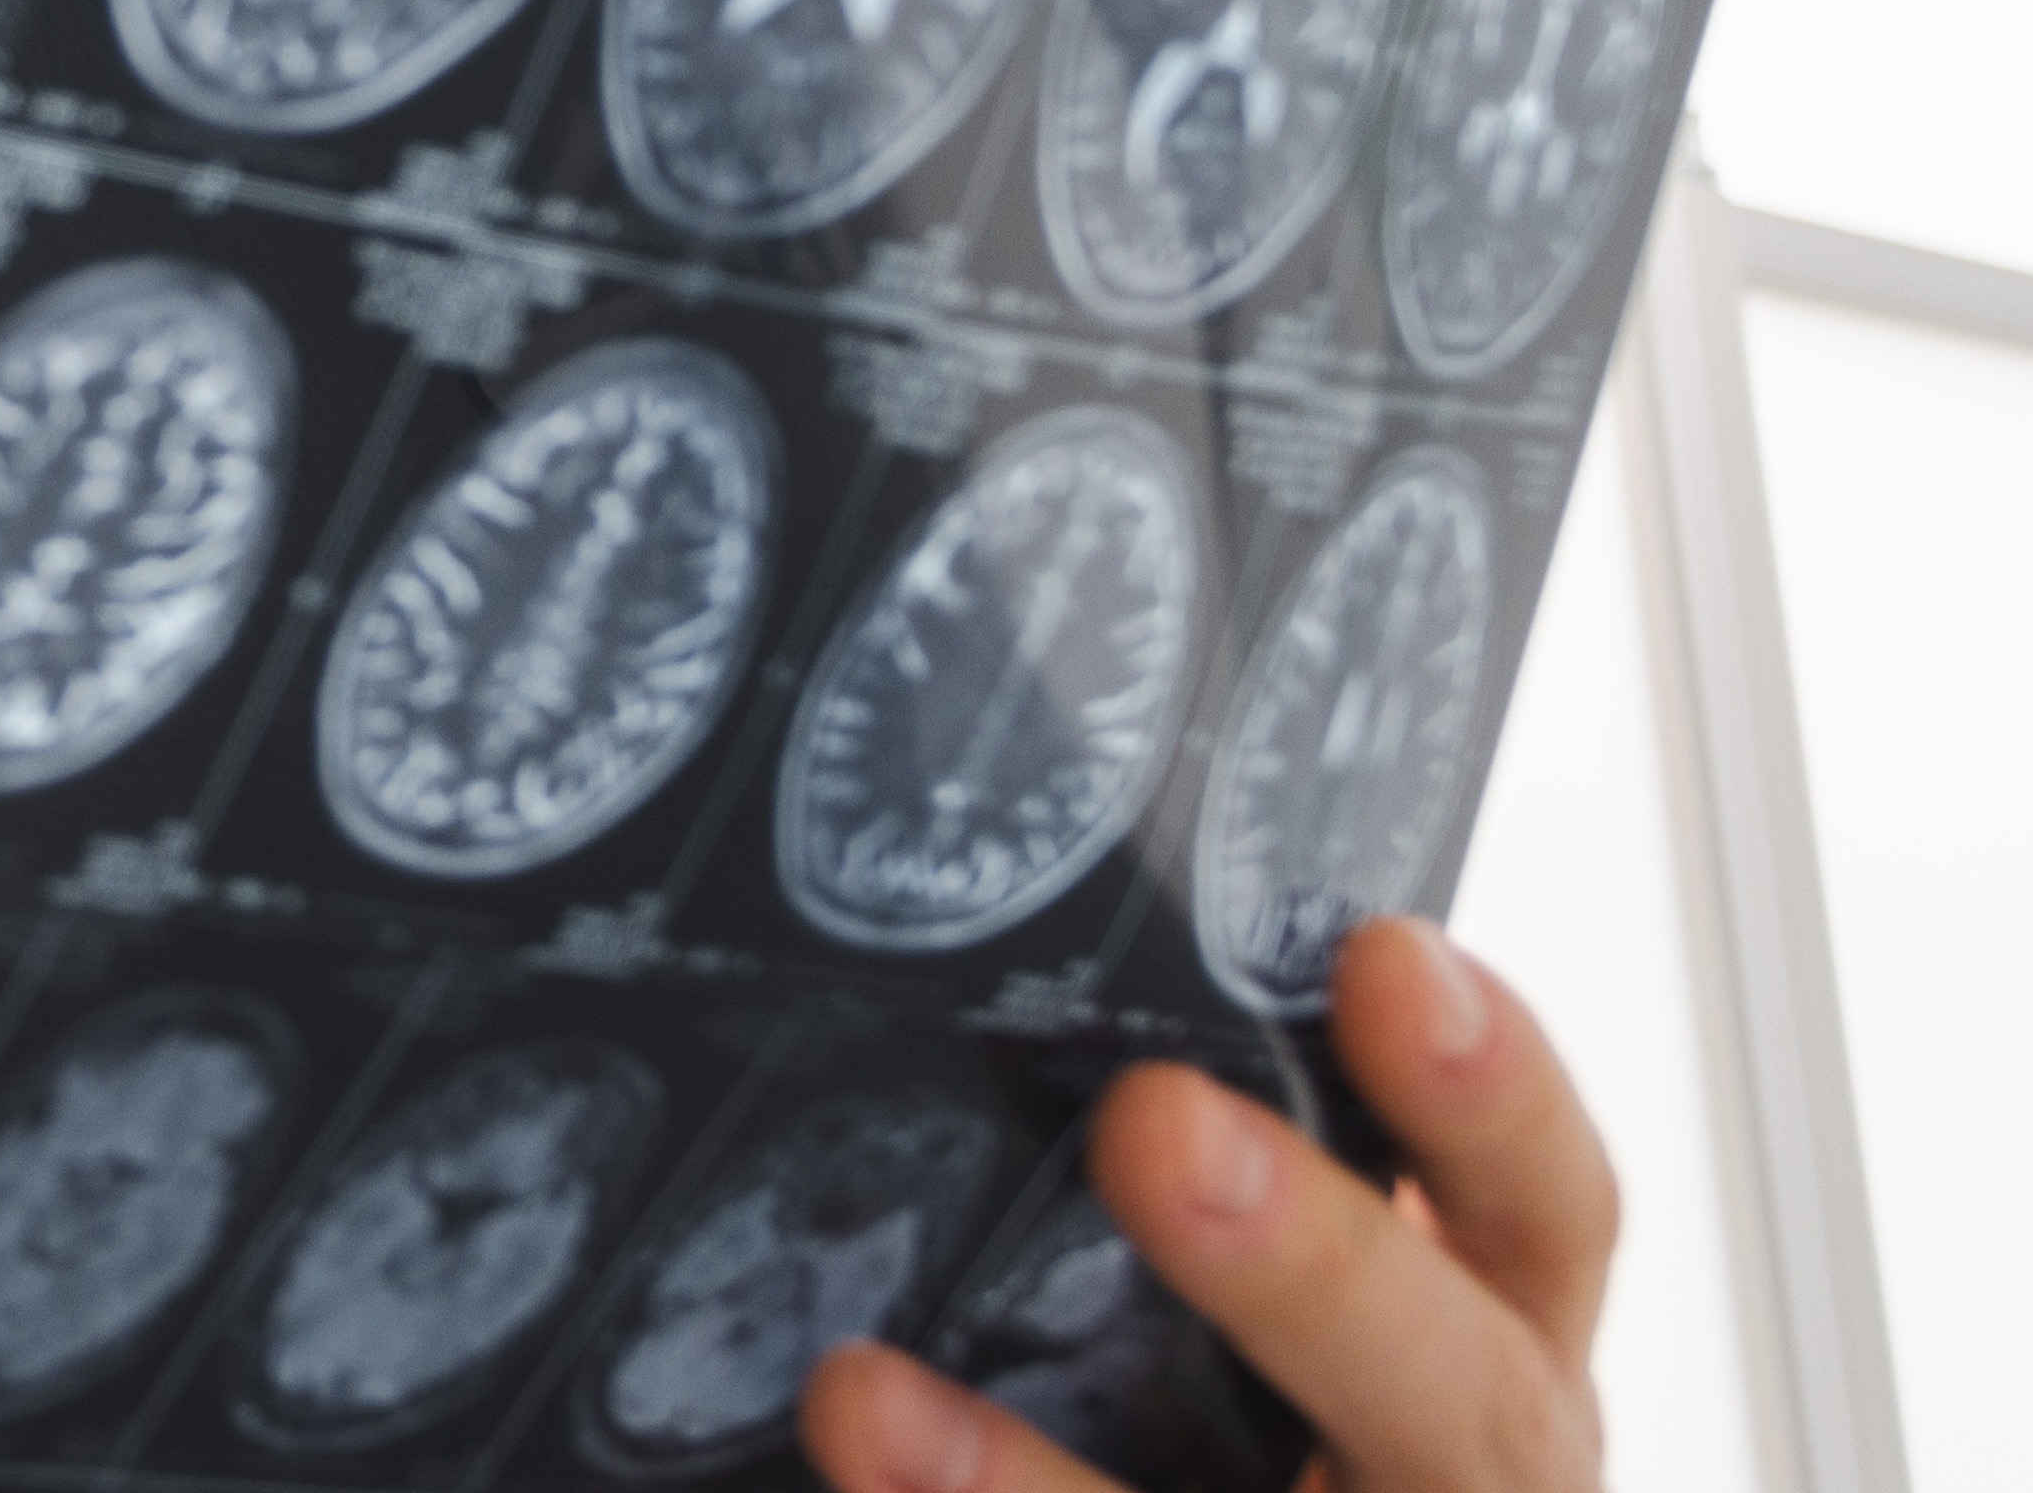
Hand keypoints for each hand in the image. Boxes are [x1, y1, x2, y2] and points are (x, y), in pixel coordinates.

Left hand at [803, 914, 1613, 1492]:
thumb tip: (1015, 1004)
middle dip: (1316, 1270)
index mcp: (1490, 1367)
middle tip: (1154, 1126)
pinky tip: (853, 1474)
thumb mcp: (1266, 1313)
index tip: (1386, 957)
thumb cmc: (1227, 1426)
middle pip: (1450, 1404)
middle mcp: (1463, 1489)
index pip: (1544, 1219)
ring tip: (859, 1397)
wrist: (1161, 1491)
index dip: (1491, 1094)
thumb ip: (1221, 1185)